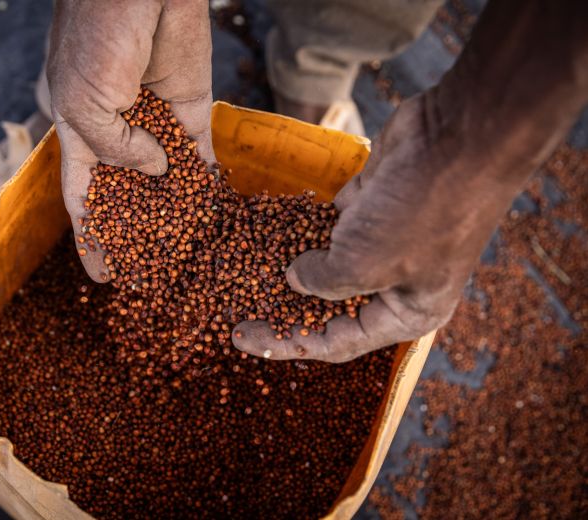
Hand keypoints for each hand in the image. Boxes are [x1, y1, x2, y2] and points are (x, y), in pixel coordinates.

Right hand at [47, 0, 214, 281]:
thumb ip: (113, 150)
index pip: (81, 196)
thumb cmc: (95, 38)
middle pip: (125, 194)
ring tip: (179, 255)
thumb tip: (156, 173)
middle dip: (133, 233)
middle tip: (146, 273)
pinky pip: (197, 153)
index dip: (90, 236)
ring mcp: (153, 122)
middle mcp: (115, 130)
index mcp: (76, 128)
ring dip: (170, 215)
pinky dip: (202, 182)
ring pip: (163, 180)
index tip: (100, 274)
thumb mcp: (83, 104)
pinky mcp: (190, 109)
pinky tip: (208, 214)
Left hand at [232, 93, 515, 361]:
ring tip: (242, 274)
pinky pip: (323, 227)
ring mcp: (380, 242)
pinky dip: (297, 231)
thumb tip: (294, 279)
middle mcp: (394, 284)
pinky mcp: (367, 207)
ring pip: (324, 265)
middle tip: (236, 311)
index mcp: (406, 313)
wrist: (456, 135)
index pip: (337, 342)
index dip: (287, 344)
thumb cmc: (420, 212)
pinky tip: (262, 234)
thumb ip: (322, 281)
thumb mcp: (363, 264)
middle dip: (283, 309)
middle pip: (328, 307)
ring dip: (287, 269)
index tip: (244, 339)